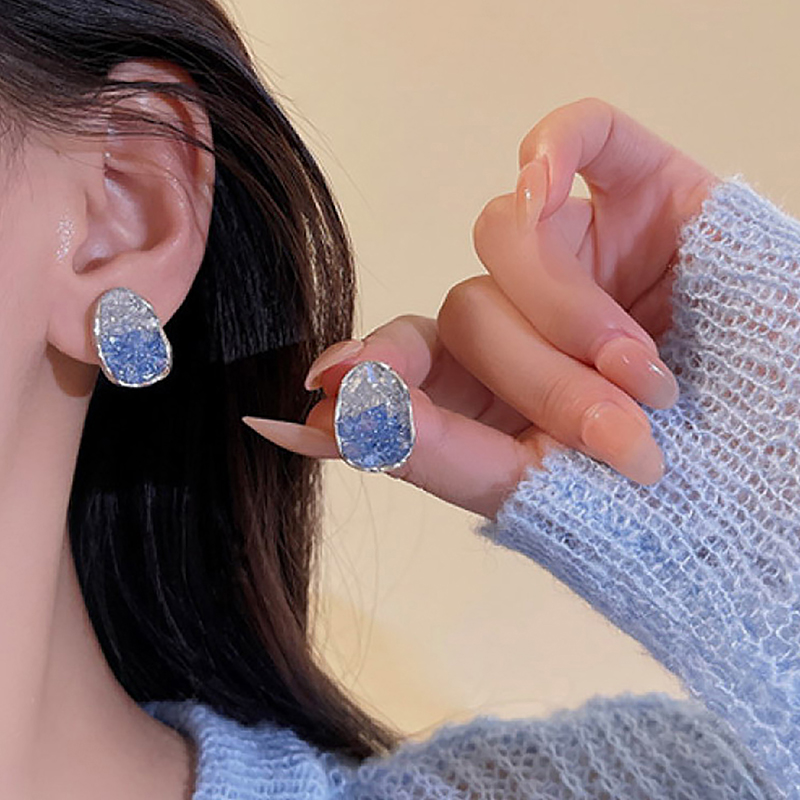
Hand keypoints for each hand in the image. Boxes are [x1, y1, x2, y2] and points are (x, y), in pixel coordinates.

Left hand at [242, 98, 720, 518]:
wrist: (781, 472)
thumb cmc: (676, 495)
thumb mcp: (542, 488)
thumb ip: (430, 453)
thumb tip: (329, 417)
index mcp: (495, 385)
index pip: (408, 354)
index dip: (372, 364)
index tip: (334, 383)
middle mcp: (528, 317)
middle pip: (466, 311)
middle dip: (537, 379)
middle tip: (620, 442)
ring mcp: (582, 254)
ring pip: (507, 239)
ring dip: (572, 317)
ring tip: (652, 379)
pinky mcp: (641, 197)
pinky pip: (580, 133)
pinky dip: (555, 145)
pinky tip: (546, 184)